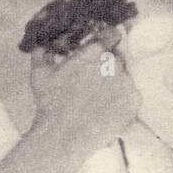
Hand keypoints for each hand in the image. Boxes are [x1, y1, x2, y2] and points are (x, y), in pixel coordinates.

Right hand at [29, 29, 139, 154]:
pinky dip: (122, 101)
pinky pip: (131, 96)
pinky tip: (106, 110)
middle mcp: (115, 63)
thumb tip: (46, 42)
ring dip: (114, 83)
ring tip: (97, 99)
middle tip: (92, 80)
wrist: (62, 137)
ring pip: (124, 77)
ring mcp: (127, 83)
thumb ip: (42, 51)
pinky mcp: (133, 102)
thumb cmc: (49, 104)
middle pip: (117, 57)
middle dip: (107, 65)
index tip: (101, 50)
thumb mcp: (39, 74)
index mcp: (95, 51)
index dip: (106, 41)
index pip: (112, 34)